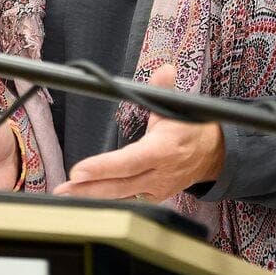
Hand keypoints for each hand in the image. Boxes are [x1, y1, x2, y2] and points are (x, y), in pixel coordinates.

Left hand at [53, 64, 224, 202]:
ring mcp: (155, 189)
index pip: (130, 161)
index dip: (104, 167)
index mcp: (164, 150)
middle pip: (120, 185)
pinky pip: (126, 204)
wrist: (211, 154)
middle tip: (64, 187)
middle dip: (89, 187)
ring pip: (120, 198)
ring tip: (65, 195)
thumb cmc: (189, 129)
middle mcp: (159, 173)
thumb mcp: (179, 106)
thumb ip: (165, 89)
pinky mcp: (152, 198)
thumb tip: (164, 70)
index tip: (79, 170)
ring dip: (91, 198)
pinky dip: (105, 204)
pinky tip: (84, 202)